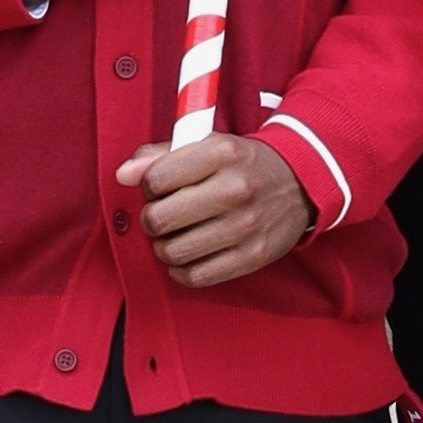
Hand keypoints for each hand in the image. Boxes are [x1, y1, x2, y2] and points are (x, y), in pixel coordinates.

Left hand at [119, 128, 314, 287]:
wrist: (299, 183)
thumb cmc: (241, 164)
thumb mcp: (206, 146)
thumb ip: (159, 156)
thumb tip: (123, 175)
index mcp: (221, 153)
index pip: (155, 179)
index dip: (148, 187)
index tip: (160, 188)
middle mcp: (235, 189)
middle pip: (159, 219)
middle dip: (152, 219)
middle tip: (164, 215)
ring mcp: (246, 226)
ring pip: (173, 251)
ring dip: (164, 247)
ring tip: (175, 235)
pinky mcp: (252, 257)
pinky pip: (196, 276)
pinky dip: (181, 270)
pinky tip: (187, 256)